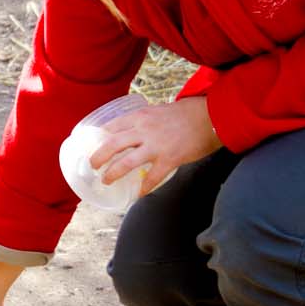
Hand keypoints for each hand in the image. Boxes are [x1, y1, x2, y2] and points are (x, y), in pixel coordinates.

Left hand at [90, 96, 221, 193]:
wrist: (211, 116)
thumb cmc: (188, 113)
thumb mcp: (160, 110)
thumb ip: (146, 122)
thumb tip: (136, 132)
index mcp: (141, 116)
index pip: (112, 126)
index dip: (100, 137)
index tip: (93, 145)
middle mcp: (144, 130)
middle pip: (112, 145)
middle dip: (98, 157)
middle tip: (93, 165)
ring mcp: (156, 146)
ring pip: (126, 162)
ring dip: (113, 173)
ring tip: (106, 180)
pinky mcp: (170, 159)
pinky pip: (152, 177)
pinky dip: (144, 188)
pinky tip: (139, 194)